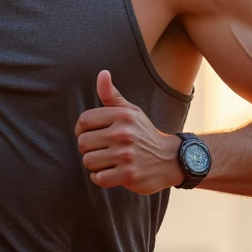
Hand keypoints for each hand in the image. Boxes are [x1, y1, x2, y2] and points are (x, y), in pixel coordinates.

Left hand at [75, 70, 180, 192]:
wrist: (170, 160)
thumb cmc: (144, 134)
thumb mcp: (131, 112)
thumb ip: (112, 96)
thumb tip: (102, 73)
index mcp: (122, 116)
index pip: (84, 121)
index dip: (81, 130)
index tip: (90, 135)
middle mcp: (123, 134)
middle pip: (83, 143)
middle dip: (88, 149)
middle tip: (101, 151)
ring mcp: (126, 155)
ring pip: (88, 161)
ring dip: (94, 165)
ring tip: (106, 162)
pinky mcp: (128, 175)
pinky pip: (98, 178)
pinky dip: (100, 178)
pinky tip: (110, 173)